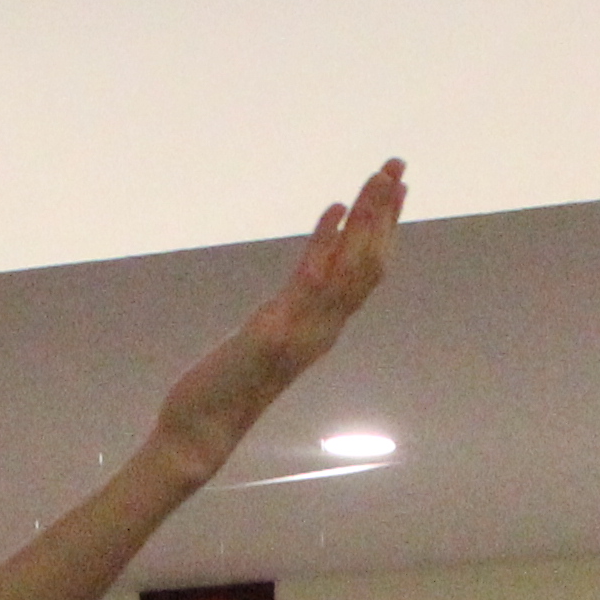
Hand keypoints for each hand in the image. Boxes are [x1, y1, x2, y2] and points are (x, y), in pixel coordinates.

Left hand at [146, 160, 406, 482]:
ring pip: (351, 268)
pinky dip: (324, 244)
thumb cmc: (226, 390)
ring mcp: (302, 332)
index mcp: (320, 328)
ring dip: (368, 220)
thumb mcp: (264, 339)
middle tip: (398, 166)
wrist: (202, 433)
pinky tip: (332, 210)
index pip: (365, 272)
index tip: (396, 190)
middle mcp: (322, 329)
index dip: (384, 229)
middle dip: (385, 212)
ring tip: (380, 178)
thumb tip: (306, 279)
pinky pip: (309, 284)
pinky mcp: (274, 336)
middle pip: (369, 263)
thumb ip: (287, 312)